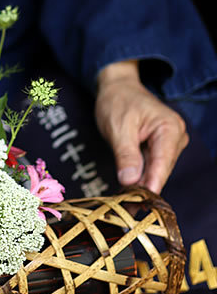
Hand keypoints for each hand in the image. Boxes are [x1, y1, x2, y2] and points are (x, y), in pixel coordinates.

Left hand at [95, 60, 188, 193]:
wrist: (117, 88)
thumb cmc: (117, 102)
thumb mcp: (117, 127)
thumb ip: (125, 154)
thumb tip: (129, 181)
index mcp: (169, 128)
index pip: (162, 164)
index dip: (151, 185)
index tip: (140, 203)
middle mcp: (176, 136)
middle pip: (161, 169)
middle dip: (144, 186)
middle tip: (126, 205)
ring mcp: (171, 142)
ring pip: (156, 170)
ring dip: (142, 182)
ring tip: (125, 197)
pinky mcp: (161, 147)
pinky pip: (152, 165)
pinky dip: (141, 174)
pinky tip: (129, 186)